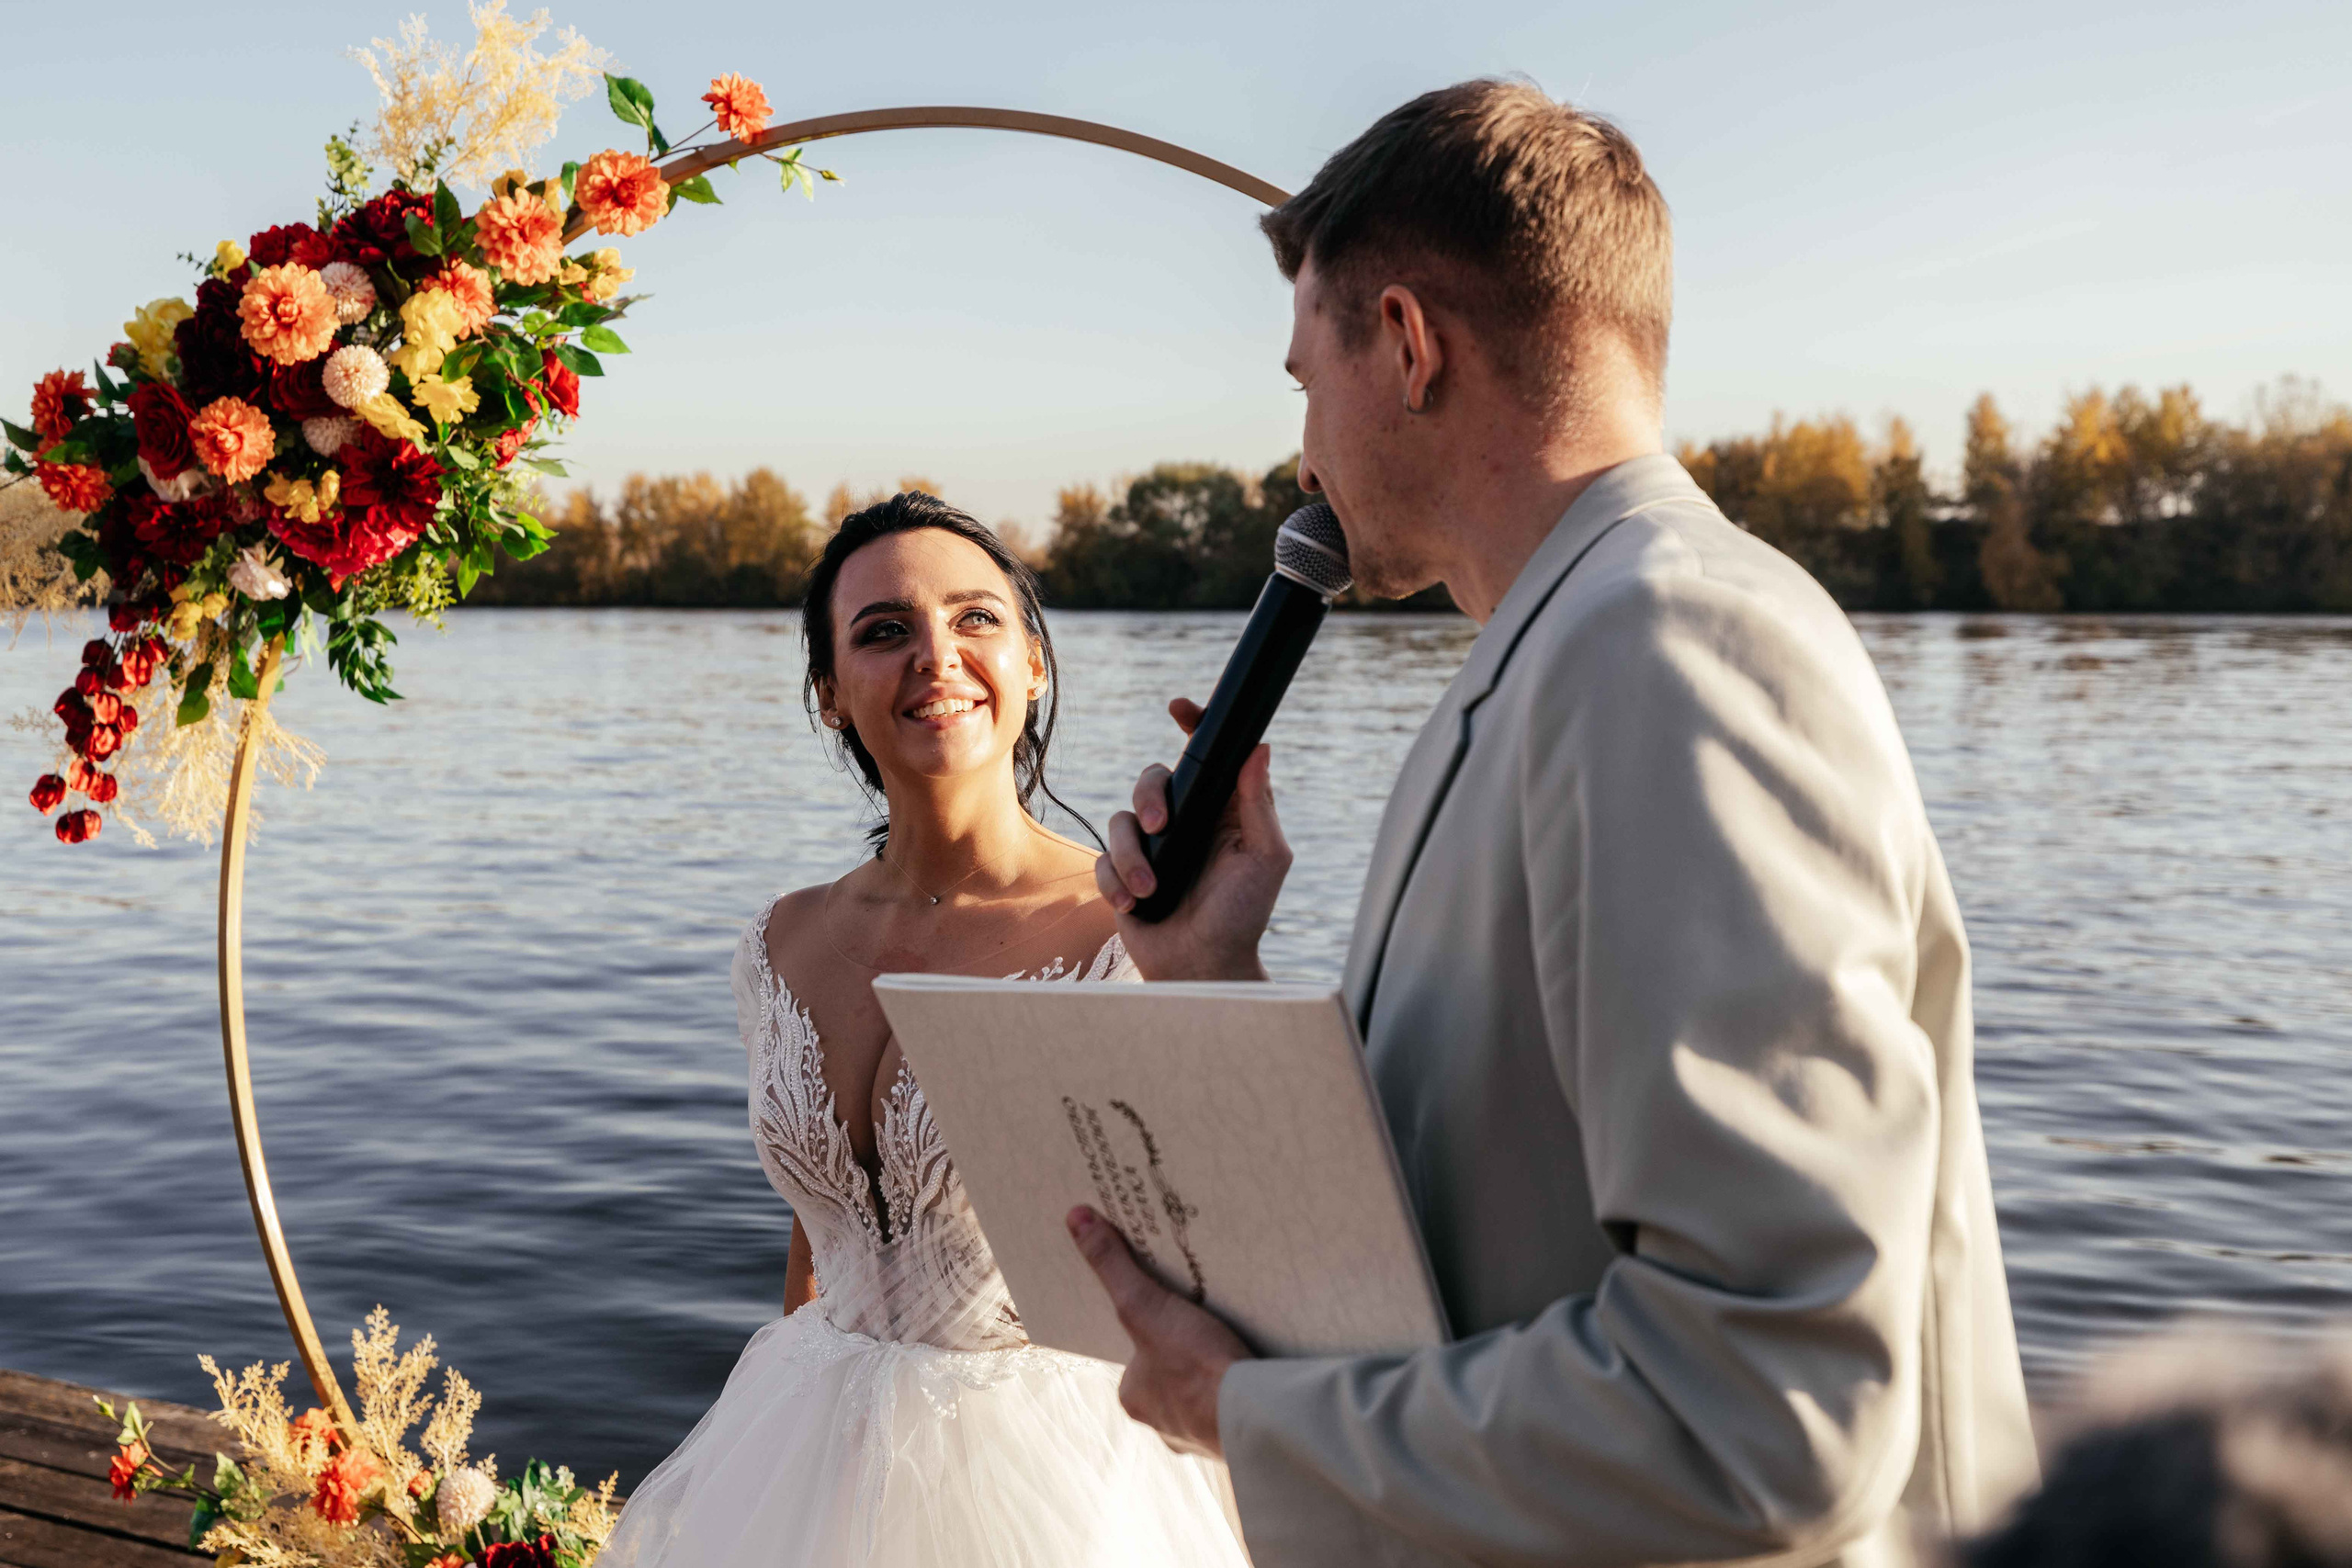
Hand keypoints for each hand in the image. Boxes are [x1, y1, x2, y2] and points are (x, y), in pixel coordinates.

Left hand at [1068, 1205, 1248, 1456]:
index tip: (1171, 1308)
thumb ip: (1112, 1265)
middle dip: (1187, 1352)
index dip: (1152, 1328)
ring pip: (1204, 1393)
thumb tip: (1074, 1218)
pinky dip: (1242, 1387)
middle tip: (1207, 1321)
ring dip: (1216, 1371)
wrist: (1255, 1414)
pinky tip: (1256, 1366)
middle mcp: (1162, 1423)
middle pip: (1171, 1374)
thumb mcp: (1144, 1304)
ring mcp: (1202, 1433)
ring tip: (1234, 1340)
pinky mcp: (1239, 1436)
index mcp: (1134, 1398)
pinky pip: (1236, 1405)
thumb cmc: (1192, 1364)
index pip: (1137, 1355)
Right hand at [1095, 697, 1291, 981]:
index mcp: (1221, 811)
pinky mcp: (1123, 875)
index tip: (1179, 708)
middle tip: (1160, 826)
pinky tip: (1133, 904)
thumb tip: (1260, 750)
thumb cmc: (1243, 914)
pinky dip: (1115, 881)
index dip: (1194, 725)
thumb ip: (1258, 806)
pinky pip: (1103, 860)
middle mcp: (1184, 822)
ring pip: (1121, 821)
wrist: (1204, 966)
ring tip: (1151, 890)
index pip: (1206, 757)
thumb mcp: (1265, 859)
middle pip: (1152, 780)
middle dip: (1149, 797)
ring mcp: (1151, 849)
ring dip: (1132, 857)